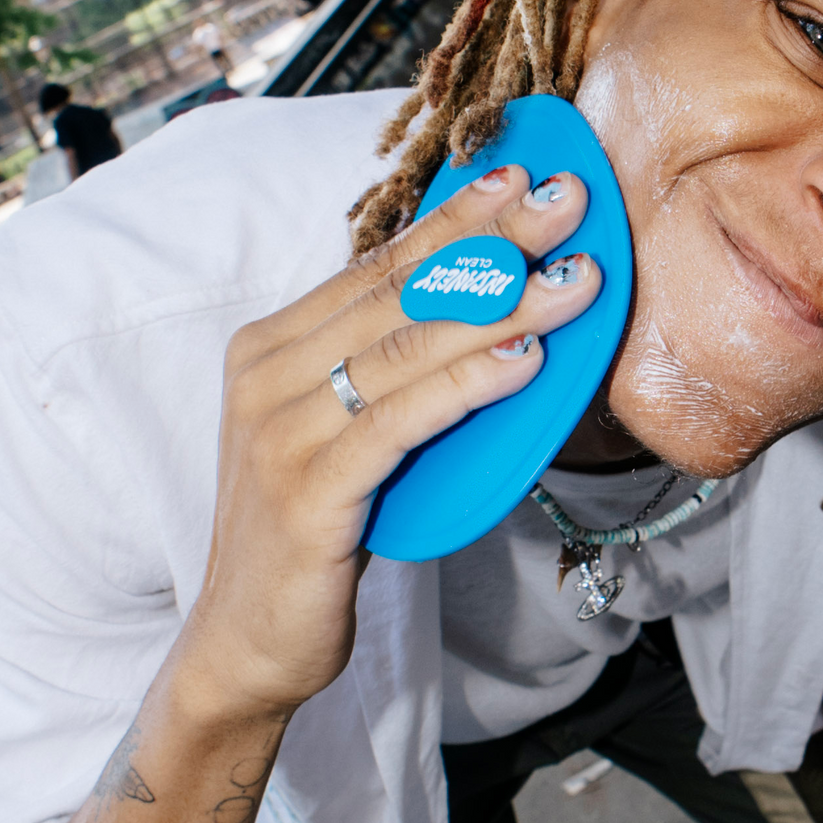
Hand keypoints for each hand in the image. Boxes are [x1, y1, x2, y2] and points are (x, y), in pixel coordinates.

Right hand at [178, 164, 599, 722]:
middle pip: (397, 289)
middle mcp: (266, 375)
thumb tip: (491, 307)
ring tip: (575, 280)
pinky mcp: (305, 492)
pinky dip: (468, 383)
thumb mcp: (349, 433)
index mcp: (271, 347)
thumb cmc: (315, 532)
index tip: (522, 177)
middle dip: (491, 240)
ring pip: (405, 347)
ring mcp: (279, 431)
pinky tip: (526, 359)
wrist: (247, 645)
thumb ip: (390, 373)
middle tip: (569, 203)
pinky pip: (400, 420)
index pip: (379, 263)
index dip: (454, 217)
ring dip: (501, 306)